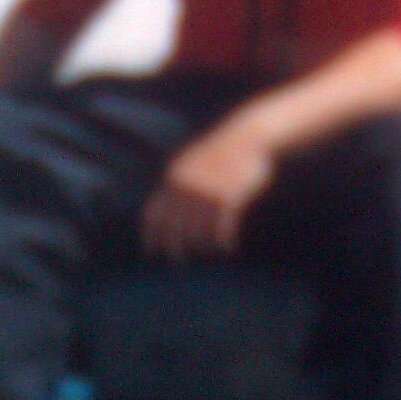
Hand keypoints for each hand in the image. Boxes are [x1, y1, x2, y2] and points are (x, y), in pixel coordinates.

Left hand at [140, 118, 276, 260]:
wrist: (249, 137)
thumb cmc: (222, 153)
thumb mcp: (193, 162)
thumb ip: (179, 182)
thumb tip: (165, 209)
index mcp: (175, 176)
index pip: (155, 213)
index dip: (151, 234)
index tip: (151, 251)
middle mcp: (187, 185)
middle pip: (176, 228)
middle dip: (174, 247)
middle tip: (177, 262)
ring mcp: (207, 191)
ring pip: (199, 231)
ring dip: (202, 245)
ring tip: (208, 251)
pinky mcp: (229, 196)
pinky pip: (222, 228)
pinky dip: (223, 241)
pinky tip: (227, 248)